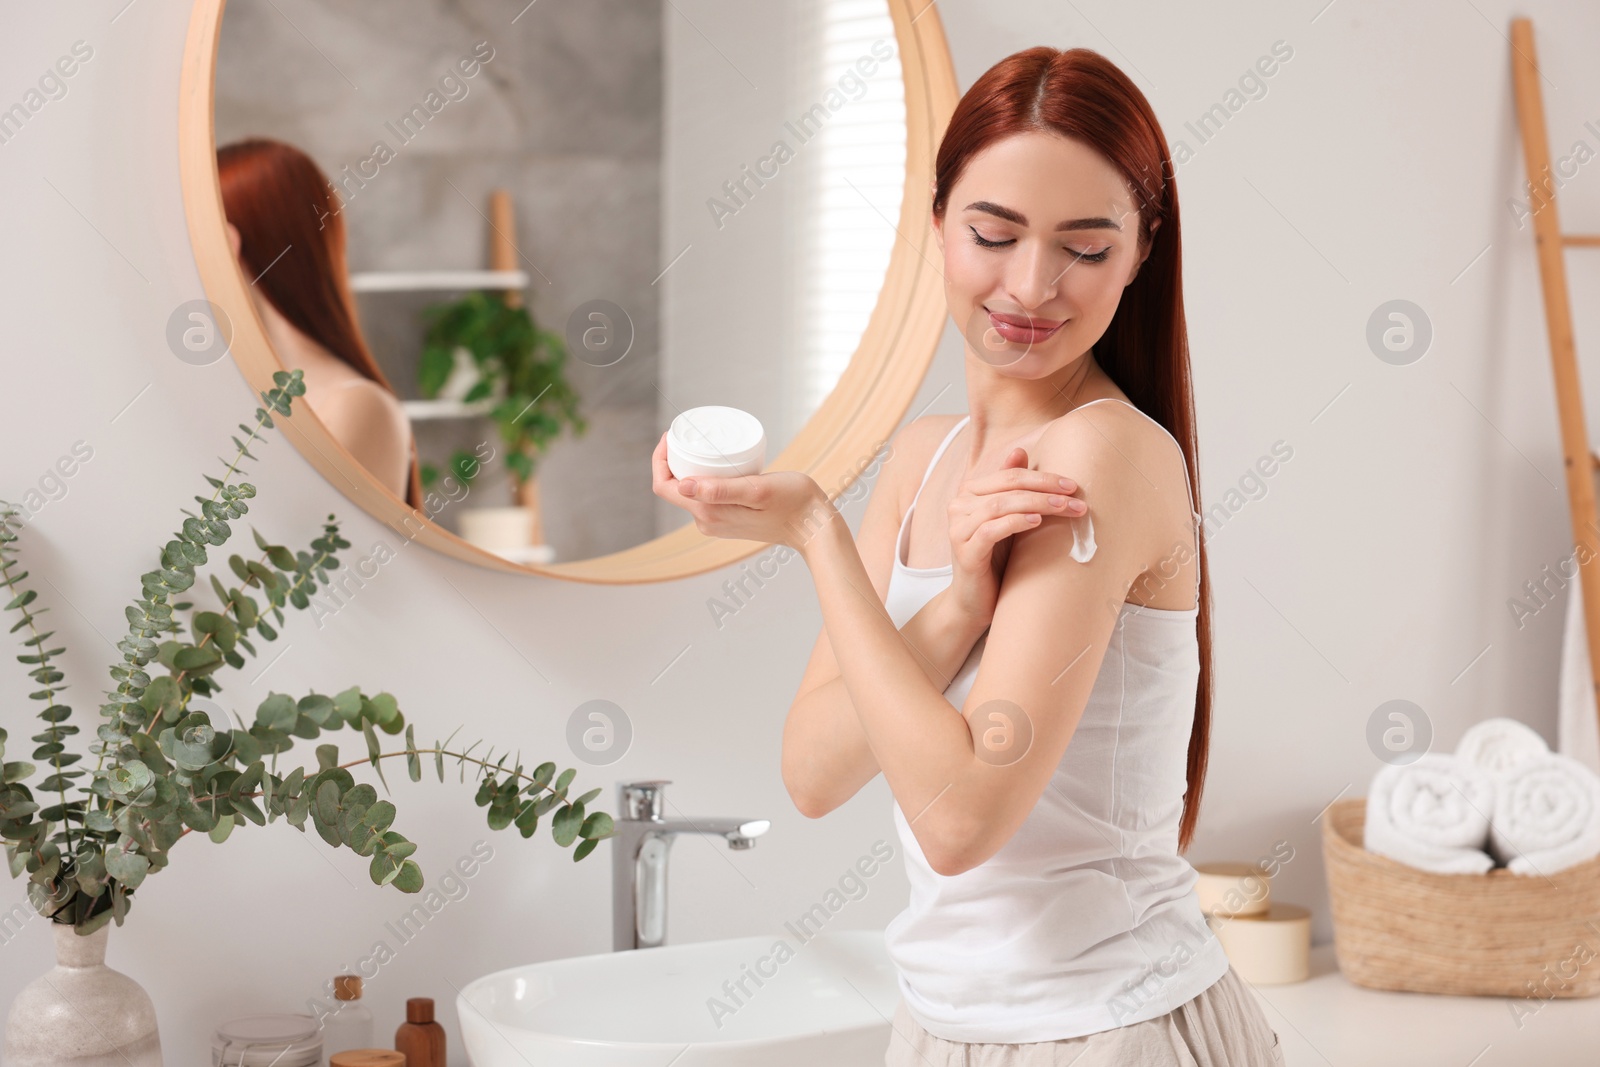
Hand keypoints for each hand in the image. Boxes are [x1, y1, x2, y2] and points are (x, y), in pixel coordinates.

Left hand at [651, 431, 833, 549]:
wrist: (813, 526)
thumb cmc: (793, 503)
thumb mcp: (757, 489)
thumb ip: (720, 490)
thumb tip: (683, 486)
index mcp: (708, 513)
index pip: (664, 487)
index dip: (660, 459)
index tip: (672, 435)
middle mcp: (707, 522)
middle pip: (674, 488)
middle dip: (674, 459)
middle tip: (688, 434)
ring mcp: (716, 523)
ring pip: (689, 491)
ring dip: (690, 467)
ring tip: (703, 444)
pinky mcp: (727, 519)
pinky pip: (705, 496)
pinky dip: (705, 477)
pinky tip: (718, 462)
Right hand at [945, 446, 1085, 629]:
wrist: (973, 602)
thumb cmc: (994, 559)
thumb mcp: (1007, 519)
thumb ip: (1011, 488)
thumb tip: (1019, 450)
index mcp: (970, 493)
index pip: (1010, 475)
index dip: (1043, 477)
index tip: (1073, 485)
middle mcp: (959, 506)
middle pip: (1007, 486)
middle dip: (1046, 488)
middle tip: (1076, 497)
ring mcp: (958, 529)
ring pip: (1000, 504)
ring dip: (1038, 504)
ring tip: (1065, 509)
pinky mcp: (964, 552)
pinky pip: (990, 530)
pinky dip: (1016, 522)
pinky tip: (1037, 522)